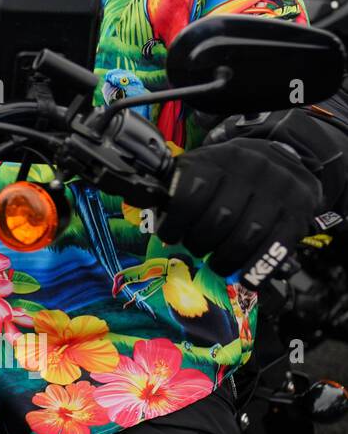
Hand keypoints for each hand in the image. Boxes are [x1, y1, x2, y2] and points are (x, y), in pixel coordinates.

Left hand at [157, 138, 321, 275]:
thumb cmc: (227, 172)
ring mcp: (277, 190)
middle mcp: (249, 171)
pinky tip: (244, 276)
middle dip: (200, 242)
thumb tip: (135, 198)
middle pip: (219, 218)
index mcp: (216, 160)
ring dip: (225, 258)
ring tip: (216, 263)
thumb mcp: (196, 167)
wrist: (283, 157)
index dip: (175, 222)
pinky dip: (257, 267)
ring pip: (246, 235)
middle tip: (195, 249)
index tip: (168, 235)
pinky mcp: (298, 212)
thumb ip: (170, 185)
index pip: (190, 195)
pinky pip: (276, 247)